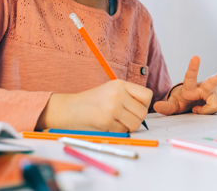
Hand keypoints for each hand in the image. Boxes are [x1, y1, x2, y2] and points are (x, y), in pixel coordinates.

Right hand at [36, 80, 152, 131]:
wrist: (69, 109)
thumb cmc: (91, 102)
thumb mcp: (110, 91)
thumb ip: (128, 97)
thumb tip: (145, 112)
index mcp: (120, 84)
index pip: (147, 95)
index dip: (144, 105)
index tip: (135, 109)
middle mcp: (118, 93)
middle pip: (142, 112)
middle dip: (136, 119)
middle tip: (124, 119)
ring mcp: (112, 107)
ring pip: (135, 124)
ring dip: (128, 127)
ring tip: (116, 122)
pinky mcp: (106, 120)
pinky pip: (122, 131)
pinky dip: (117, 132)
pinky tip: (106, 125)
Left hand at [153, 56, 216, 114]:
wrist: (192, 103)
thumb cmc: (182, 102)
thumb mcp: (173, 106)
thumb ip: (166, 107)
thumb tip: (156, 106)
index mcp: (190, 86)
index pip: (190, 76)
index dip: (193, 67)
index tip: (195, 57)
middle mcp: (204, 86)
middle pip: (213, 81)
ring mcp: (214, 91)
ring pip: (215, 105)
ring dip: (206, 110)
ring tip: (197, 109)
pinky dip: (210, 111)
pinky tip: (205, 108)